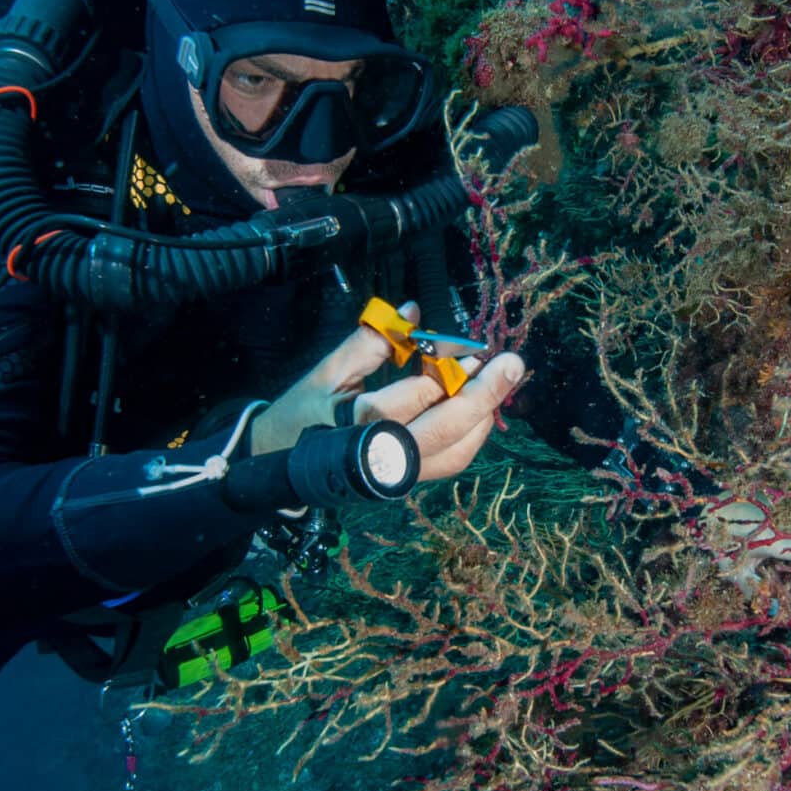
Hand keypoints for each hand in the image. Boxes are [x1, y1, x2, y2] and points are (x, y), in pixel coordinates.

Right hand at [250, 302, 525, 482]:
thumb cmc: (302, 414)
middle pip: (448, 431)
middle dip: (485, 395)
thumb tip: (413, 310)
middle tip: (512, 364)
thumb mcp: (329, 371)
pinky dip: (471, 432)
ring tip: (498, 380)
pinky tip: (479, 405)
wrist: (278, 464)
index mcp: (361, 429)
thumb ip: (372, 340)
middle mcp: (387, 459)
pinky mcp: (409, 480)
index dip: (450, 367)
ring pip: (456, 452)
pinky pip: (451, 459)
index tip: (474, 348)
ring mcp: (401, 476)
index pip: (419, 396)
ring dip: (482, 416)